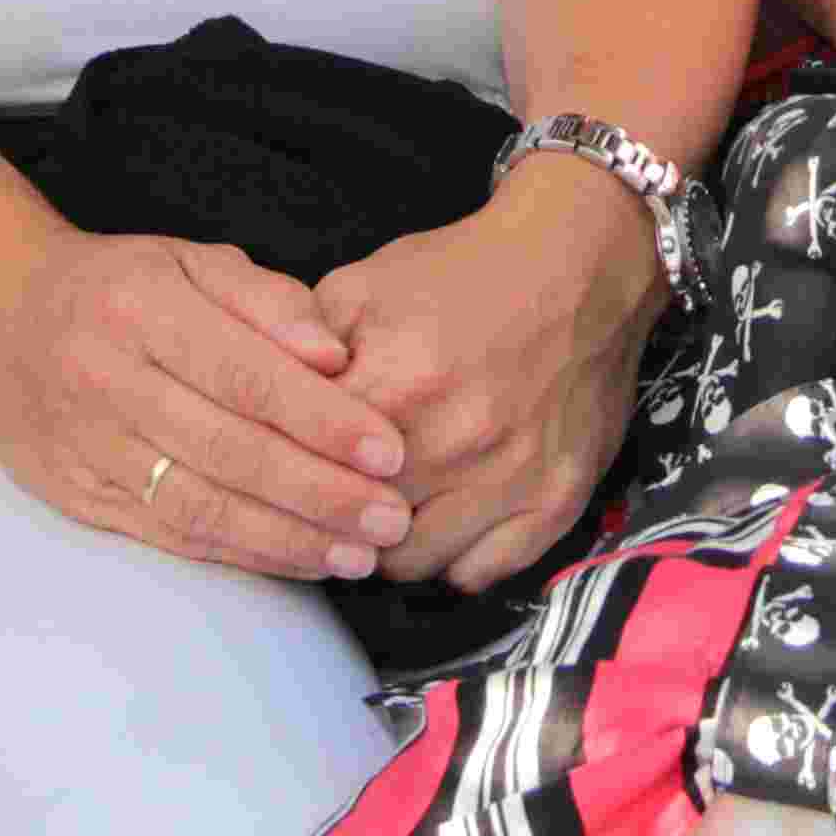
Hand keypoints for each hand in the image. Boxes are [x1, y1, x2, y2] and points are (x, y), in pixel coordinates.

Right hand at [0, 228, 417, 581]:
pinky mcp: (77, 495)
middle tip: (390, 516)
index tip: (387, 449)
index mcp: (141, 308)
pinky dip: (239, 553)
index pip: (245, 375)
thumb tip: (333, 355)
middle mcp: (107, 379)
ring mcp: (86, 445)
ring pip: (197, 505)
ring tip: (358, 553)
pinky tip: (297, 558)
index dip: (322, 420)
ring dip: (286, 538)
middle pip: (227, 450)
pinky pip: (168, 534)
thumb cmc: (115, 288)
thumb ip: (266, 300)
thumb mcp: (188, 259)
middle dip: (320, 492)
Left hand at [314, 169, 665, 590]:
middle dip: (335, 515)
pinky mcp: (556, 501)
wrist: (579, 263)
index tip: (287, 473)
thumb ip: (300, 345)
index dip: (292, 475)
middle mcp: (454, 443)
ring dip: (389, 546)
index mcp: (396, 385)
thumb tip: (256, 398)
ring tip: (381, 516)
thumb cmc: (465, 273)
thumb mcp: (365, 285)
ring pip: (415, 563)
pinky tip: (441, 528)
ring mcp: (511, 480)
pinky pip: (484, 572)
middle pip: (358, 525)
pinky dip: (455, 561)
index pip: (313, 470)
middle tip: (330, 501)